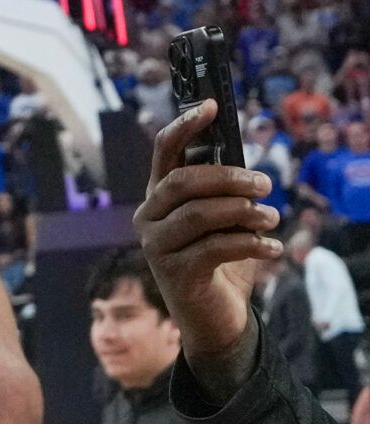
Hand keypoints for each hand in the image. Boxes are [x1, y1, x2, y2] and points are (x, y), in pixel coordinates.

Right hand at [135, 100, 280, 395]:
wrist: (215, 317)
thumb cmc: (220, 261)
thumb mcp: (224, 221)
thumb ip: (226, 194)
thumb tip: (249, 168)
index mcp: (159, 197)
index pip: (164, 152)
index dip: (185, 126)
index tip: (212, 106)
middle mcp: (148, 217)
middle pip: (183, 181)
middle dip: (230, 178)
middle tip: (266, 184)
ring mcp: (156, 246)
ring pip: (200, 214)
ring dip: (245, 212)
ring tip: (272, 218)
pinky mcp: (174, 273)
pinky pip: (216, 247)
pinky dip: (252, 244)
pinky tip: (274, 249)